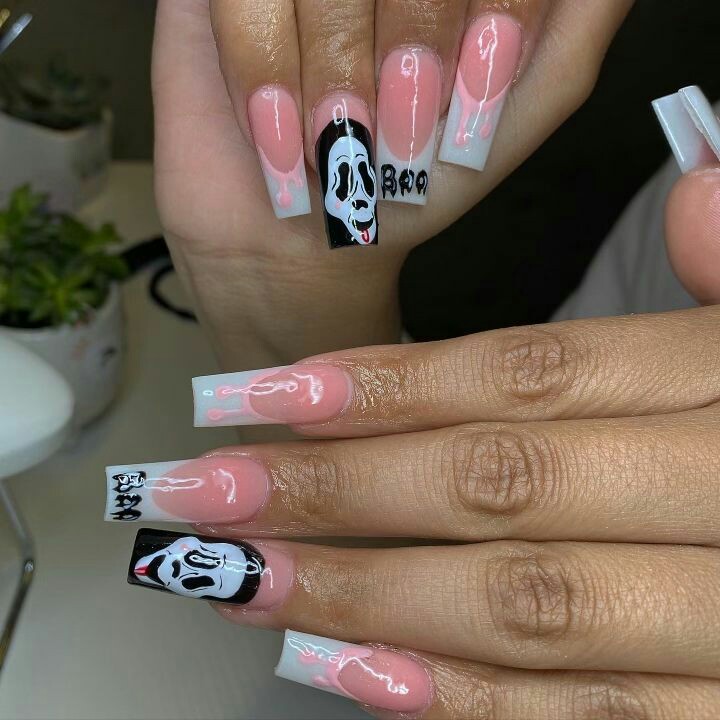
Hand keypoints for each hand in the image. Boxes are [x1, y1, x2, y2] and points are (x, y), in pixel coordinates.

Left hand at [116, 305, 719, 717]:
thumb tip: (701, 196)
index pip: (529, 377)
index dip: (384, 385)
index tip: (257, 398)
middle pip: (499, 489)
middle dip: (336, 492)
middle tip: (205, 492)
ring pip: (523, 610)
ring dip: (363, 597)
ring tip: (243, 577)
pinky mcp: (713, 715)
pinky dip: (462, 701)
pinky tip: (351, 672)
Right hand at [152, 0, 633, 366]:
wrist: (302, 246)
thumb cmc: (409, 187)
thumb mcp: (515, 119)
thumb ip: (575, 30)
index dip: (477, 15)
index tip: (469, 97)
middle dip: (409, 40)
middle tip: (398, 133)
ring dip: (333, 73)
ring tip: (333, 150)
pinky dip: (263, 67)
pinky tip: (276, 135)